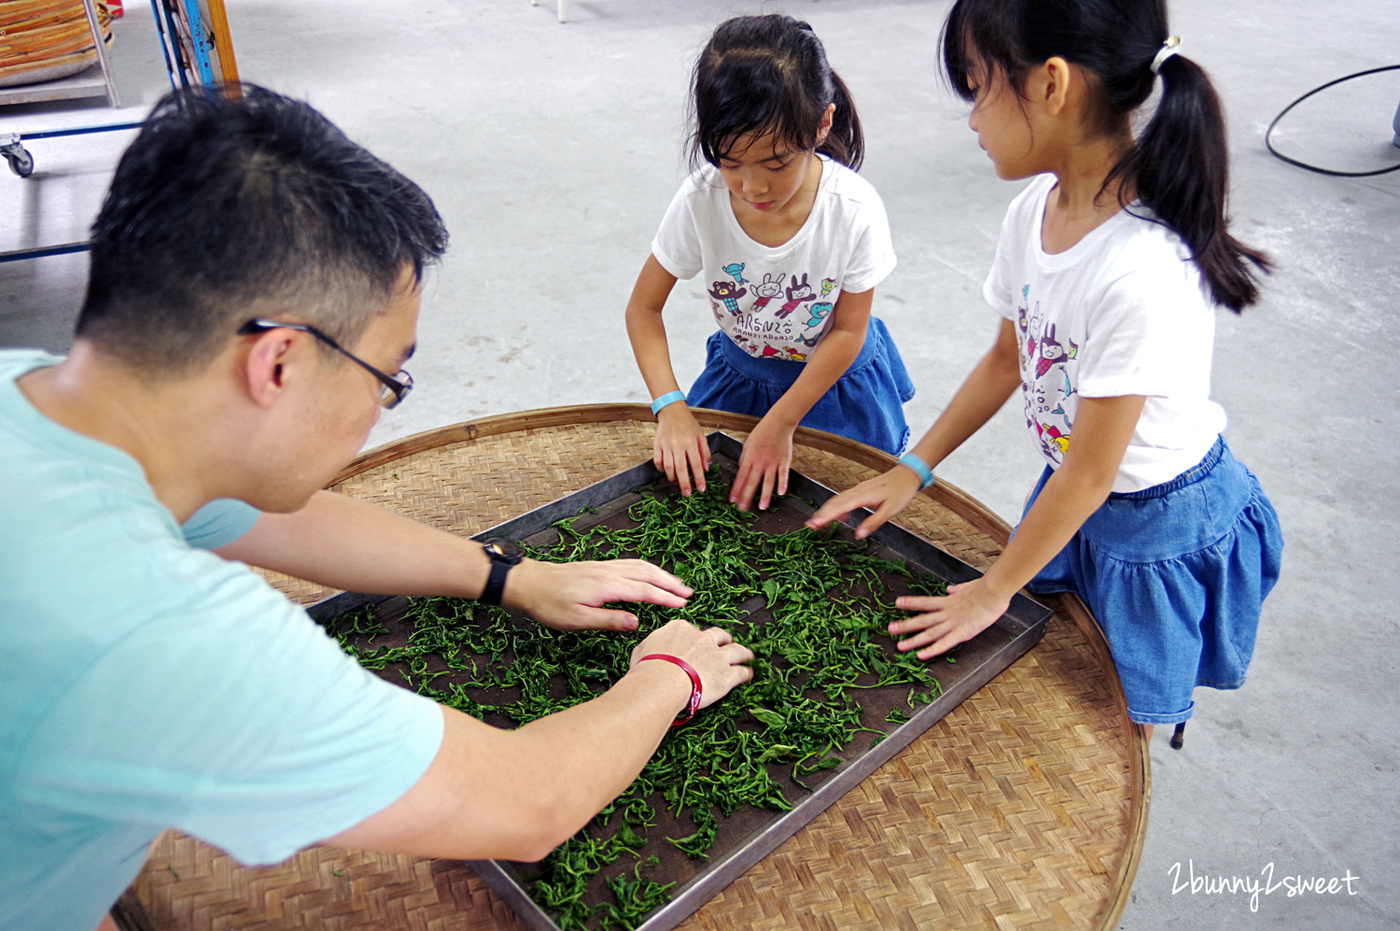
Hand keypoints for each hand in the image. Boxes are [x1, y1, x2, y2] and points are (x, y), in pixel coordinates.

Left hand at [507, 558, 692, 631]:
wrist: (529, 582)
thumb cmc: (550, 603)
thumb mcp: (578, 620)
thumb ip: (609, 620)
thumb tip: (637, 622)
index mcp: (607, 586)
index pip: (644, 591)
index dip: (665, 598)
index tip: (683, 605)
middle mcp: (609, 572)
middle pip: (647, 574)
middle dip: (670, 583)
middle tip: (689, 593)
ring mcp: (604, 566)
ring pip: (640, 566)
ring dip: (661, 574)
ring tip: (677, 583)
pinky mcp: (599, 566)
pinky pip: (630, 563)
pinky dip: (646, 568)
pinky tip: (649, 574)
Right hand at [630, 618, 753, 709]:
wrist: (661, 681)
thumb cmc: (648, 668)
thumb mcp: (641, 650)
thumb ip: (651, 647)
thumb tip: (648, 651)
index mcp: (680, 629)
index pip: (691, 629)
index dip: (695, 637)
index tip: (694, 642)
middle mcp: (702, 639)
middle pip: (718, 635)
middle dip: (723, 639)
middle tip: (725, 643)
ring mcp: (717, 656)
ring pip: (737, 650)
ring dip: (743, 653)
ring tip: (747, 654)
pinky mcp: (727, 675)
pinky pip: (742, 672)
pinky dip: (747, 673)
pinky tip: (749, 674)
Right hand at [654, 405, 709, 495]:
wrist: (672, 412)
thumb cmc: (688, 424)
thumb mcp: (701, 436)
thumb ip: (705, 452)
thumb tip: (706, 469)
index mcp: (690, 442)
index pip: (696, 464)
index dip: (699, 478)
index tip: (701, 489)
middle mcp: (678, 445)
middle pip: (681, 469)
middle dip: (684, 484)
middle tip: (687, 494)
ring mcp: (666, 445)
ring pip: (668, 467)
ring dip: (673, 478)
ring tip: (677, 482)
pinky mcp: (656, 445)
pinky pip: (657, 461)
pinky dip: (661, 469)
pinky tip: (667, 471)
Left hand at [731, 416, 793, 510]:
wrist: (777, 423)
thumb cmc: (761, 433)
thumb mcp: (747, 444)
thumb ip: (744, 459)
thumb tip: (741, 471)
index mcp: (749, 458)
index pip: (741, 477)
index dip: (736, 490)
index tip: (732, 501)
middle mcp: (760, 462)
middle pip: (752, 482)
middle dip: (746, 497)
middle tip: (742, 509)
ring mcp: (773, 462)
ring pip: (768, 481)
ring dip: (764, 495)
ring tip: (762, 507)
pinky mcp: (784, 461)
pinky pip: (783, 474)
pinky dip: (782, 484)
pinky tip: (780, 493)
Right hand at [804, 465, 921, 538]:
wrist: (907, 475)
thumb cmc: (901, 492)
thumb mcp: (891, 510)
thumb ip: (873, 522)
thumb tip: (858, 535)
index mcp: (863, 496)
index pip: (840, 507)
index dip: (826, 516)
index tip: (815, 524)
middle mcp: (857, 491)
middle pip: (834, 502)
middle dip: (820, 514)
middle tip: (809, 526)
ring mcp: (858, 489)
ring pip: (837, 500)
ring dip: (826, 510)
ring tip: (817, 522)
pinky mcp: (860, 490)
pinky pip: (844, 498)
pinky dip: (836, 507)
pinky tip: (839, 516)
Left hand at [889, 578, 1008, 659]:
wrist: (993, 592)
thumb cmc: (984, 589)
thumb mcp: (967, 586)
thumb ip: (957, 589)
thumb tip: (951, 588)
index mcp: (948, 602)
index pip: (925, 603)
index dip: (911, 603)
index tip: (897, 603)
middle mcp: (946, 613)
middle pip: (922, 620)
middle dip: (905, 625)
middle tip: (889, 629)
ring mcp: (952, 624)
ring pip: (929, 633)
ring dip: (913, 640)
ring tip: (900, 646)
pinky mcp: (961, 633)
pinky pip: (944, 644)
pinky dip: (931, 650)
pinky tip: (920, 655)